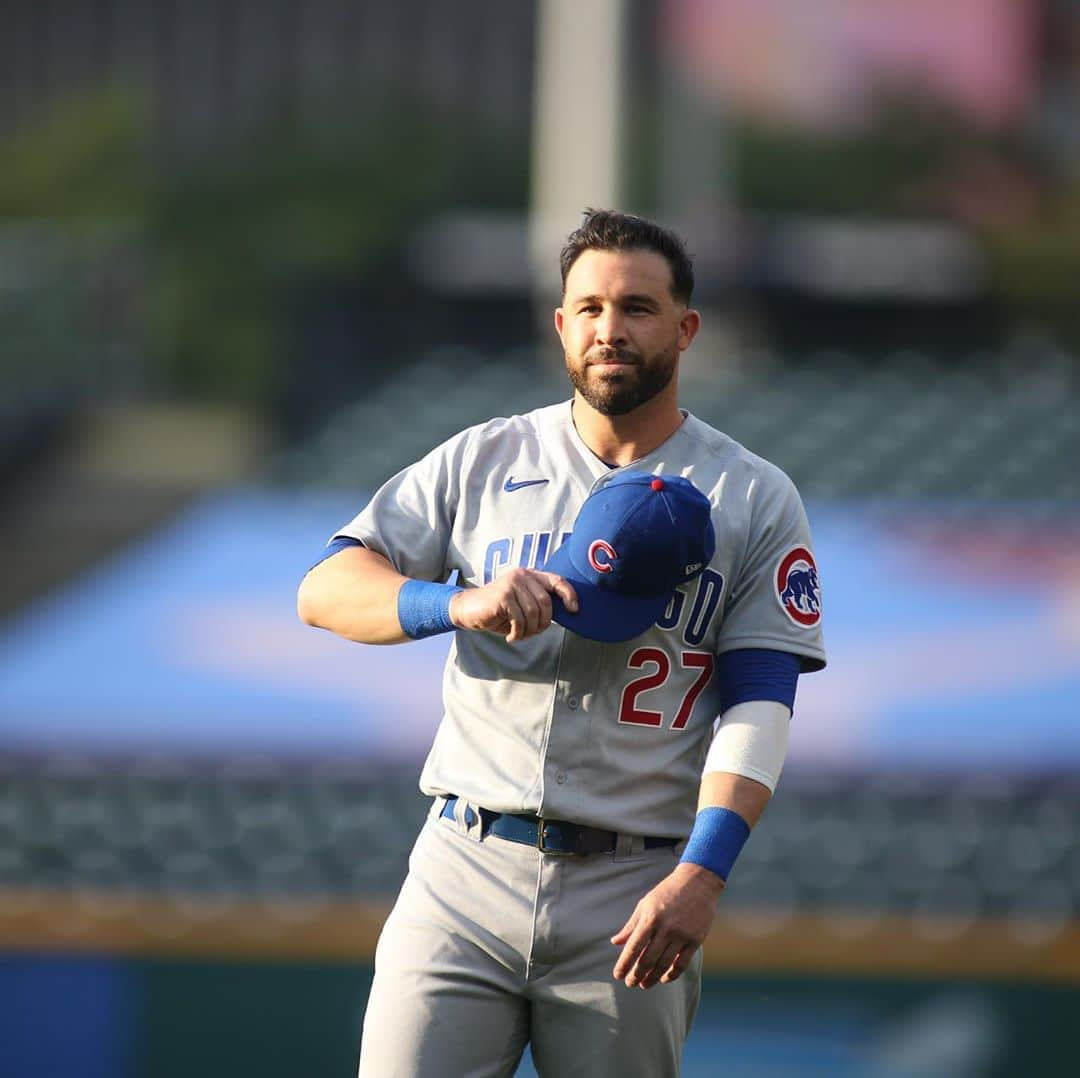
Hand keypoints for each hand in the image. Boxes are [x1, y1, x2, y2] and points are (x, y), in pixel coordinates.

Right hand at [449, 569, 577, 642]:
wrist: (468, 609)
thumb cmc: (498, 610)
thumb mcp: (522, 604)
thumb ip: (540, 603)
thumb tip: (565, 612)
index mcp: (530, 575)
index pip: (557, 580)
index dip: (569, 594)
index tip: (574, 610)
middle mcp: (522, 575)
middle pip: (546, 602)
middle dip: (544, 622)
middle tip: (534, 632)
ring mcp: (511, 584)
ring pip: (534, 613)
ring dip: (529, 630)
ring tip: (521, 635)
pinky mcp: (503, 596)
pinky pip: (520, 619)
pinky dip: (518, 633)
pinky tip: (511, 636)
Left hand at [611, 863, 724, 988]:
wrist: (698, 882)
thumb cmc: (667, 892)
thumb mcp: (646, 904)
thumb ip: (631, 925)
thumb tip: (615, 942)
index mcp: (650, 917)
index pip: (633, 947)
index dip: (624, 964)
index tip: (618, 975)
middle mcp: (666, 928)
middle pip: (648, 960)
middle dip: (637, 975)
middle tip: (630, 983)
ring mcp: (682, 935)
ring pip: (664, 965)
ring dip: (652, 978)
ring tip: (644, 984)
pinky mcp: (696, 940)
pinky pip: (682, 964)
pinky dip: (672, 975)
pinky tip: (664, 979)